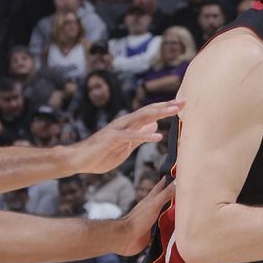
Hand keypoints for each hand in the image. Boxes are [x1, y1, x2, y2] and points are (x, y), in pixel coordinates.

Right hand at [67, 100, 183, 173]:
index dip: (166, 109)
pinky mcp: (111, 139)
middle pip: (149, 111)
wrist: (77, 161)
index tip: (183, 104)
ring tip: (175, 110)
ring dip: (159, 113)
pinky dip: (145, 135)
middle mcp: (124, 123)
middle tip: (185, 101)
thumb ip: (139, 137)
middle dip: (167, 106)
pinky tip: (158, 135)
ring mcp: (117, 130)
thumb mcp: (125, 147)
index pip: (151, 114)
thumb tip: (155, 125)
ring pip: (141, 118)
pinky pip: (130, 137)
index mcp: (129, 125)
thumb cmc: (100, 154)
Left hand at [115, 177, 174, 255]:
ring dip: (170, 214)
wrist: (126, 237)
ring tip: (179, 212)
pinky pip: (162, 229)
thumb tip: (177, 181)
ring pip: (163, 215)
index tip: (172, 175)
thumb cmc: (138, 219)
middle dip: (170, 197)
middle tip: (179, 193)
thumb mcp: (155, 204)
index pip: (159, 187)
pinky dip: (167, 229)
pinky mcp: (151, 232)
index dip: (165, 181)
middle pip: (162, 201)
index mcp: (151, 200)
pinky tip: (172, 230)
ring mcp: (151, 221)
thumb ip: (166, 194)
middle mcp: (151, 209)